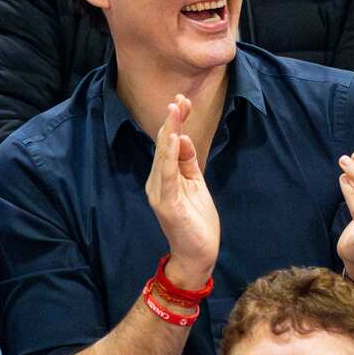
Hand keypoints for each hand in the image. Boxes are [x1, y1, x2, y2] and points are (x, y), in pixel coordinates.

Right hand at [144, 95, 219, 288]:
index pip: (168, 144)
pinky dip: (170, 157)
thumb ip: (187, 163)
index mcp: (164, 177)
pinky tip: (174, 140)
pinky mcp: (167, 204)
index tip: (183, 101)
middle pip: (163, 146)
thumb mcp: (195, 185)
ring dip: (170, 132)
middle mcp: (156, 182)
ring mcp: (160, 193)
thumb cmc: (197, 222)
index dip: (175, 122)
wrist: (197, 255)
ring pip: (163, 156)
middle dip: (172, 121)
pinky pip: (167, 176)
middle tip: (179, 99)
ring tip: (175, 111)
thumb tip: (182, 137)